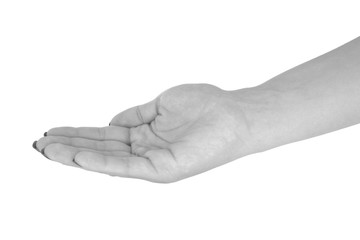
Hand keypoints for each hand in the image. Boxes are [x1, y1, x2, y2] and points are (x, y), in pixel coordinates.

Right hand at [33, 84, 254, 182]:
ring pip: (108, 160)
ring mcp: (153, 162)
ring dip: (77, 155)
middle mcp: (145, 151)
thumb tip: (110, 121)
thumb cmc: (204, 107)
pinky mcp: (162, 170)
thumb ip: (135, 115)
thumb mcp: (161, 104)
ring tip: (48, 150)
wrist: (234, 114)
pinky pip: (127, 166)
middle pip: (101, 150)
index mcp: (144, 135)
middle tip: (40, 144)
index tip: (54, 129)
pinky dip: (101, 162)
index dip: (78, 133)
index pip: (104, 136)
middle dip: (69, 146)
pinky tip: (78, 157)